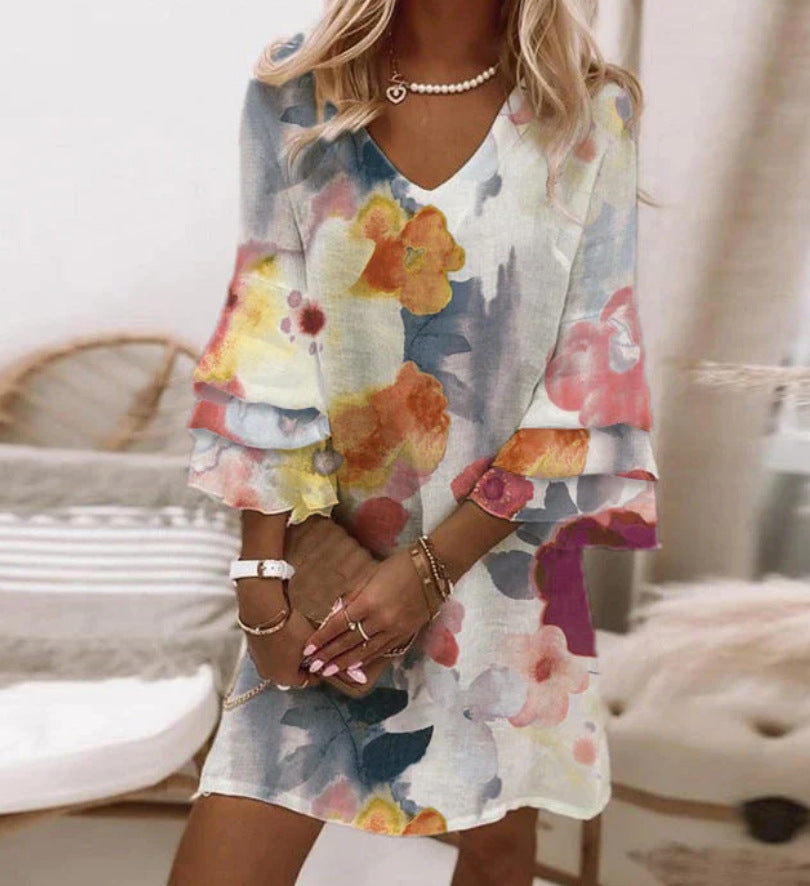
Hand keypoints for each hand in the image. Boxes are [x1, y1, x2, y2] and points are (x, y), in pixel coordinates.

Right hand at [236, 578, 320, 689]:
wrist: (263, 612)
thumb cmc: (290, 629)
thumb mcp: (312, 642)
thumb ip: (321, 654)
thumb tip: (327, 657)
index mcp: (287, 679)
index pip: (308, 681)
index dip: (318, 671)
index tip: (324, 662)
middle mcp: (271, 676)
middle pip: (292, 674)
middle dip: (303, 665)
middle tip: (312, 652)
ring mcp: (259, 663)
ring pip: (280, 664)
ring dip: (289, 657)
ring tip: (298, 642)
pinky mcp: (252, 651)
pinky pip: (269, 654)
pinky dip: (278, 649)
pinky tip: (284, 636)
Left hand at [300, 548, 430, 682]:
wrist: (434, 570)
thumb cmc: (399, 566)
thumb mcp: (371, 576)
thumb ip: (352, 597)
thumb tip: (334, 615)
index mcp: (369, 601)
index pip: (339, 624)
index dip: (322, 638)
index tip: (308, 648)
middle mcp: (380, 619)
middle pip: (349, 641)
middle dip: (329, 654)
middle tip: (313, 665)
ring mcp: (394, 629)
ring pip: (365, 651)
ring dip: (344, 662)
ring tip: (329, 671)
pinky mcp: (405, 635)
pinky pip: (382, 651)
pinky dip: (366, 659)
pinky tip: (354, 666)